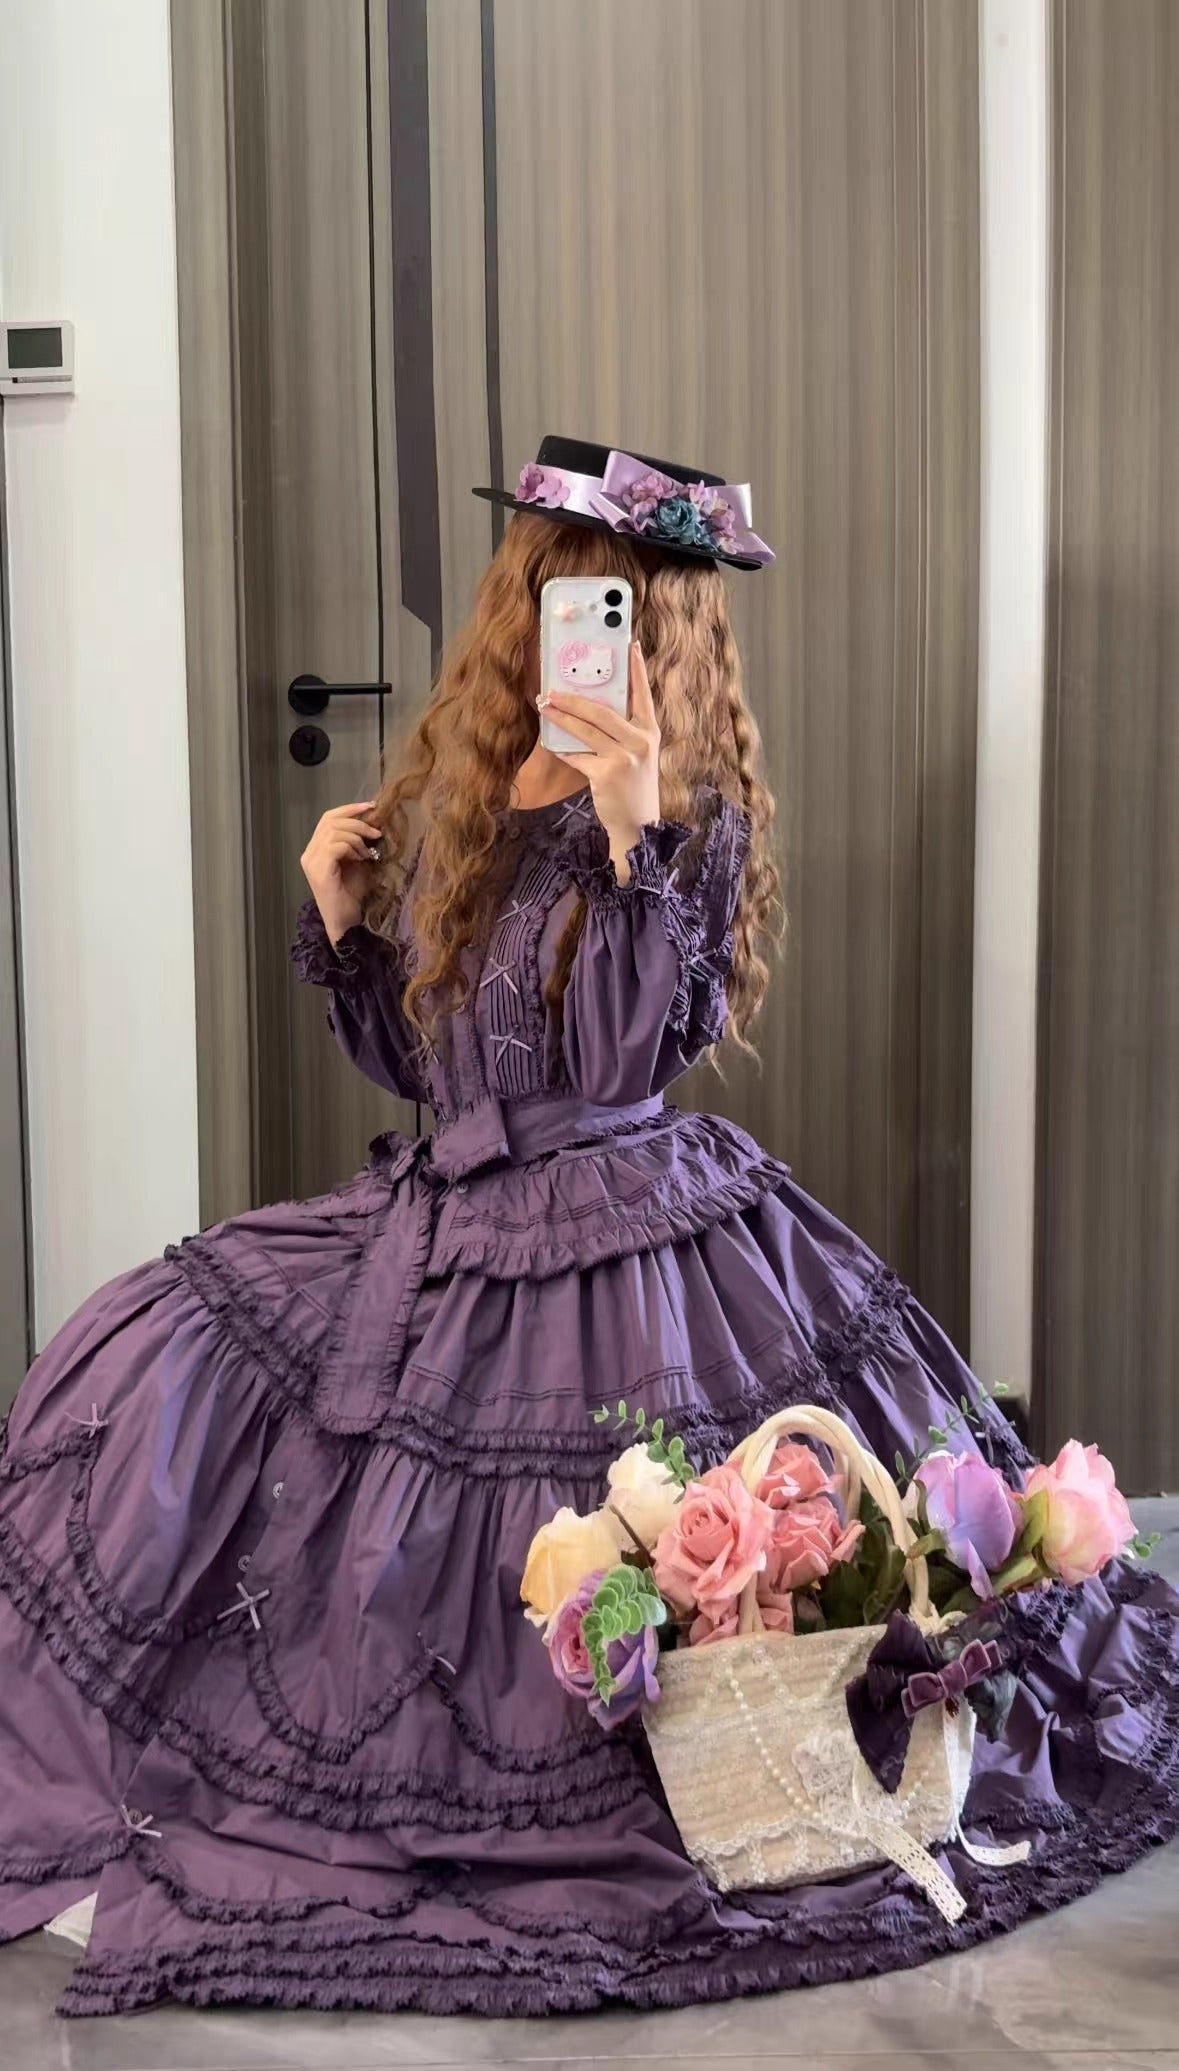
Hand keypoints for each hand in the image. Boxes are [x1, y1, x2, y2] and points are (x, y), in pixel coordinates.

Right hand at [301, 802, 383, 945]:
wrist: (345, 922)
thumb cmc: (351, 895)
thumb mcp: (357, 862)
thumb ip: (358, 843)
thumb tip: (373, 824)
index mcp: (315, 849)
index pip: (328, 818)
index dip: (349, 809)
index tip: (371, 807)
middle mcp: (309, 853)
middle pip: (330, 821)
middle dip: (357, 822)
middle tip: (376, 832)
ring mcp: (312, 861)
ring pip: (334, 831)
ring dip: (357, 837)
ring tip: (368, 852)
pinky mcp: (319, 870)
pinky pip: (336, 846)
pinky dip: (352, 848)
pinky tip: (361, 859)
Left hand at [539, 643, 661, 883]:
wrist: (638, 825)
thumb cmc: (634, 787)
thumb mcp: (638, 756)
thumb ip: (623, 733)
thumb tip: (590, 710)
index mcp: (650, 732)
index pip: (643, 694)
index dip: (637, 669)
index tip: (631, 644)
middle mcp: (640, 741)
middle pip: (602, 710)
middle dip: (574, 698)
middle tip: (552, 689)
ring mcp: (624, 758)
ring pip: (586, 729)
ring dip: (562, 716)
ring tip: (544, 705)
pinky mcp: (606, 774)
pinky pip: (578, 755)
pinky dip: (563, 749)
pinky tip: (550, 740)